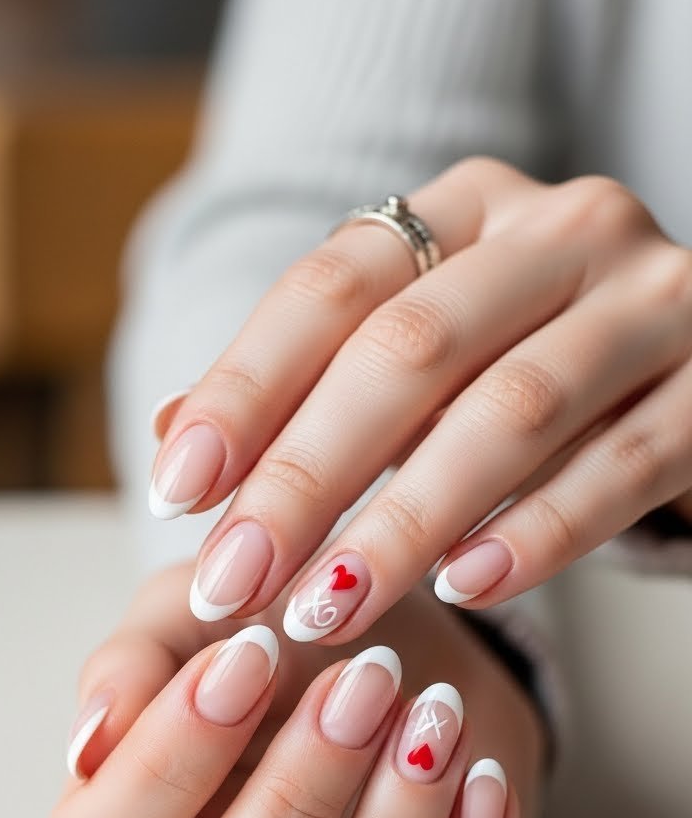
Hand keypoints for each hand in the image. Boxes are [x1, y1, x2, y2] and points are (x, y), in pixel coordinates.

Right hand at [47, 565, 544, 817]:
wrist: (402, 660)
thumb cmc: (277, 648)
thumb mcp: (193, 620)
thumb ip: (136, 660)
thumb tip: (98, 730)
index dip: (163, 766)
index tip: (248, 656)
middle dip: (292, 802)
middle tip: (364, 683)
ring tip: (435, 721)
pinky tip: (486, 778)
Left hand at [148, 157, 691, 639]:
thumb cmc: (540, 373)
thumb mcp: (425, 363)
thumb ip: (311, 390)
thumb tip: (173, 438)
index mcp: (469, 210)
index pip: (333, 287)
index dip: (246, 389)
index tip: (179, 490)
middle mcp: (563, 231)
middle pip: (409, 351)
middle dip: (307, 477)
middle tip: (237, 580)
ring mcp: (652, 301)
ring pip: (512, 412)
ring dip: (405, 522)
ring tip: (328, 608)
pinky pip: (622, 465)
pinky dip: (539, 532)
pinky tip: (467, 587)